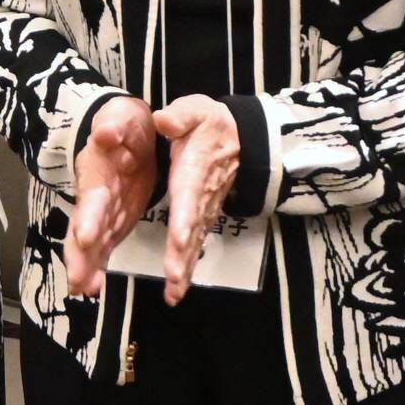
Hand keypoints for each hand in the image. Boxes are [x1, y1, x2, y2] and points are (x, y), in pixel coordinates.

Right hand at [61, 96, 156, 297]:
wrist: (125, 129)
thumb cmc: (122, 122)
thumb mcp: (121, 116)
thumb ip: (114, 124)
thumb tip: (106, 132)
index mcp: (98, 170)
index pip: (93, 195)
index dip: (89, 217)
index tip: (85, 237)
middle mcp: (96, 195)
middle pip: (84, 227)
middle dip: (81, 253)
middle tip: (77, 280)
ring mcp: (104, 210)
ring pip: (92, 242)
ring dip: (87, 265)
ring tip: (83, 290)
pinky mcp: (114, 219)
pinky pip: (105, 245)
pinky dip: (98, 265)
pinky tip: (93, 288)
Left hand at [151, 94, 241, 306]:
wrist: (241, 137)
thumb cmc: (212, 123)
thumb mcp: (196, 110)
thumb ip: (180, 116)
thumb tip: (163, 120)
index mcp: (193, 170)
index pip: (189, 197)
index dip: (184, 219)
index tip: (177, 240)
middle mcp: (200, 196)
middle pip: (192, 230)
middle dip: (183, 255)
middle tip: (173, 280)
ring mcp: (204, 210)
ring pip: (195, 243)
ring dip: (185, 269)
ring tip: (174, 294)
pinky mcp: (204, 217)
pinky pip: (196, 245)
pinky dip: (188, 268)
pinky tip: (178, 289)